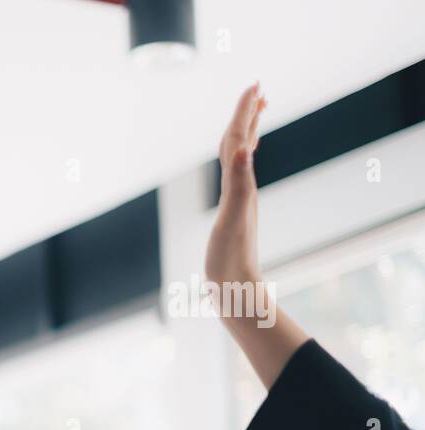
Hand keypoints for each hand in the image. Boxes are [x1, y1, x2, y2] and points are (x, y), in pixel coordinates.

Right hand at [205, 83, 266, 287]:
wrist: (235, 289)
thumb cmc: (230, 258)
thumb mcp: (233, 217)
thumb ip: (238, 183)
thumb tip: (242, 150)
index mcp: (241, 184)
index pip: (241, 138)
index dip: (245, 111)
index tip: (253, 84)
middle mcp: (242, 188)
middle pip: (244, 143)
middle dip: (249, 115)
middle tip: (256, 90)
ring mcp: (238, 201)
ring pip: (241, 159)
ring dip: (245, 135)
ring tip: (249, 119)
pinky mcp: (231, 215)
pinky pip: (234, 179)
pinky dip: (235, 163)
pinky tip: (236, 165)